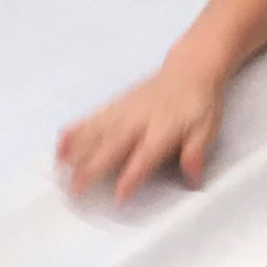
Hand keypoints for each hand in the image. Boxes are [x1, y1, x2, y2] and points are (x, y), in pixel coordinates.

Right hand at [57, 66, 224, 203]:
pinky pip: (93, 117)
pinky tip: (61, 140)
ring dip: (77, 149)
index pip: (144, 156)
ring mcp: (124, 110)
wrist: (190, 68)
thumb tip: (192, 177)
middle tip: (74, 189)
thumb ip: (195, 152)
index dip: (131, 177)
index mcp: (162, 129)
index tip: (117, 198)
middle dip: (92, 167)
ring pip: (97, 131)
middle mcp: (138, 120)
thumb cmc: (199, 105)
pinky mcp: (116, 103)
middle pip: (112, 145)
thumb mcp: (207, 129)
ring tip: (59, 166)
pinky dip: (77, 129)